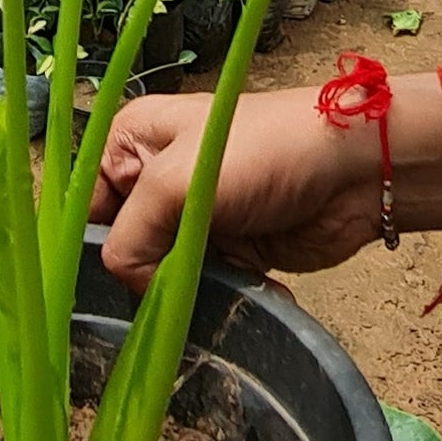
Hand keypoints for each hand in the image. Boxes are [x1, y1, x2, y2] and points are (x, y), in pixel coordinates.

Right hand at [90, 87, 383, 291]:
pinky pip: (205, 286)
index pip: (85, 206)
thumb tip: (127, 282)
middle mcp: (157, 179)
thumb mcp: (177, 183)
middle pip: (124, 246)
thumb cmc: (266, 151)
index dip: (89, 247)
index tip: (98, 287)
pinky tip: (237, 295)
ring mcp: (195, 217)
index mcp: (132, 143)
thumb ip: (131, 237)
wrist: (356, 171)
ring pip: (162, 274)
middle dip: (138, 275)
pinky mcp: (231, 250)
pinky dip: (218, 297)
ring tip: (203, 294)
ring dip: (180, 292)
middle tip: (156, 297)